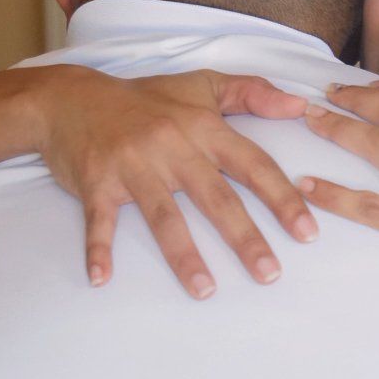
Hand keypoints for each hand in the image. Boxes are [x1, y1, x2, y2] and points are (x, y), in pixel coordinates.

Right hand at [30, 67, 318, 296]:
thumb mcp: (201, 86)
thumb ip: (253, 94)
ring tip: (205, 291)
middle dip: (244, 238)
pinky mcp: (96, 182)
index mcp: (203, 128)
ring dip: (184, 256)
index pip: (253, 165)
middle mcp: (172, 147)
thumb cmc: (145, 99)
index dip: (283, 198)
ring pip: (164, 216)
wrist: (70, 98)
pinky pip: (99, 220)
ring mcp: (133, 166)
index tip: (307, 232)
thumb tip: (300, 103)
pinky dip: (98, 249)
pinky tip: (102, 278)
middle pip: (215, 197)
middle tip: (269, 274)